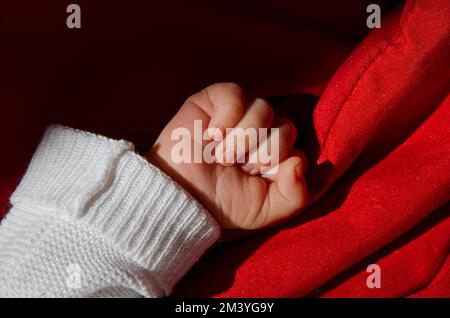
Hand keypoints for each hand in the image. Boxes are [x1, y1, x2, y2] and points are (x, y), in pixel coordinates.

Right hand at [147, 83, 307, 228]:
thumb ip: (295, 195)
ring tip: (220, 154)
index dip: (275, 167)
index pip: (298, 149)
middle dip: (259, 154)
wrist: (182, 196)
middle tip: (234, 167)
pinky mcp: (217, 99)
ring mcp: (241, 112)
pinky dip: (226, 116)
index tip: (251, 179)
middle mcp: (262, 130)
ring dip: (240, 140)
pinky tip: (212, 134)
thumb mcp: (265, 211)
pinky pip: (237, 93)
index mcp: (275, 154)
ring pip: (264, 109)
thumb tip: (298, 161)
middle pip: (286, 128)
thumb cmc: (221, 203)